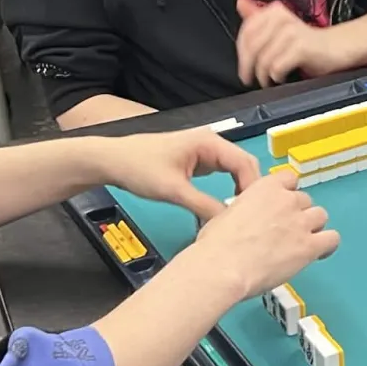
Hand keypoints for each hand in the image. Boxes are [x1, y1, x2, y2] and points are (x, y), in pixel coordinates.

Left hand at [93, 127, 258, 223]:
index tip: (252, 213)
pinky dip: (229, 189)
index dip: (253, 188)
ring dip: (240, 190)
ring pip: (235, 171)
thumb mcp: (173, 190)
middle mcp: (212, 143)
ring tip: (241, 214)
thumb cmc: (139, 168)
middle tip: (249, 216)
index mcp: (209, 142)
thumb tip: (228, 223)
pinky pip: (224, 175)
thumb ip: (203, 206)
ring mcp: (206, 152)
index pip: (245, 163)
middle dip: (249, 189)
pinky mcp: (199, 162)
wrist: (113, 161)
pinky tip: (228, 207)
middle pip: (244, 166)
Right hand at [183, 169, 338, 303]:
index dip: (287, 193)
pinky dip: (327, 245)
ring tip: (301, 242)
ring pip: (321, 216)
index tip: (281, 206)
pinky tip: (318, 253)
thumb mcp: (226, 213)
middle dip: (297, 214)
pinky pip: (332, 239)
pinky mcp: (309, 246)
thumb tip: (245, 219)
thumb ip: (246, 209)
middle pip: (305, 200)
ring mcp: (300, 222)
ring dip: (313, 227)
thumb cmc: (216, 246)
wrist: (222, 266)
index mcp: (264, 188)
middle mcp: (286, 200)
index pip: (289, 178)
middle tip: (286, 231)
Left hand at [236, 0, 345, 87]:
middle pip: (252, 47)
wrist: (339, 48)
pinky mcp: (301, 47)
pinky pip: (277, 67)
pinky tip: (282, 77)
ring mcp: (291, 32)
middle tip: (251, 78)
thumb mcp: (281, 28)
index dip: (241, 53)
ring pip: (263, 59)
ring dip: (264, 74)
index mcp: (274, 11)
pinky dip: (277, 76)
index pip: (246, 33)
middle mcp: (281, 18)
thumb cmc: (309, 43)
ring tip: (269, 79)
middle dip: (249, 67)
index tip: (244, 66)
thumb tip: (240, 1)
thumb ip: (259, 17)